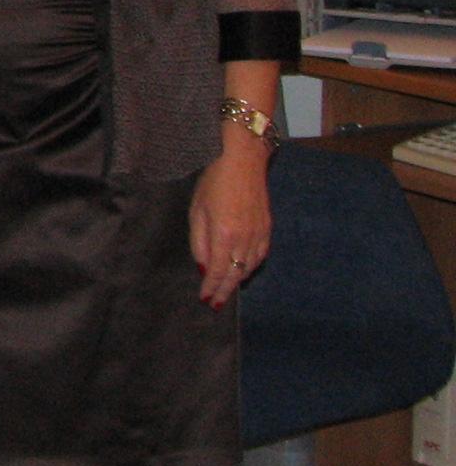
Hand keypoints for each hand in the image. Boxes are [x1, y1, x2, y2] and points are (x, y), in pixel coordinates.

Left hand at [190, 142, 271, 309]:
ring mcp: (260, 235)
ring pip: (249, 268)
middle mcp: (245, 239)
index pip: (217, 271)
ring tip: (226, 290)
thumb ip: (199, 242)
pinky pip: (260, 256)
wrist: (243, 161)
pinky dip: (250, 268)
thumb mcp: (197, 210)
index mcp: (224, 235)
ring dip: (237, 281)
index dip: (212, 288)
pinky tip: (243, 271)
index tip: (205, 300)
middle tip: (216, 304)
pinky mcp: (268, 229)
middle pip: (235, 274)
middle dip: (225, 291)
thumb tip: (203, 267)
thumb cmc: (214, 182)